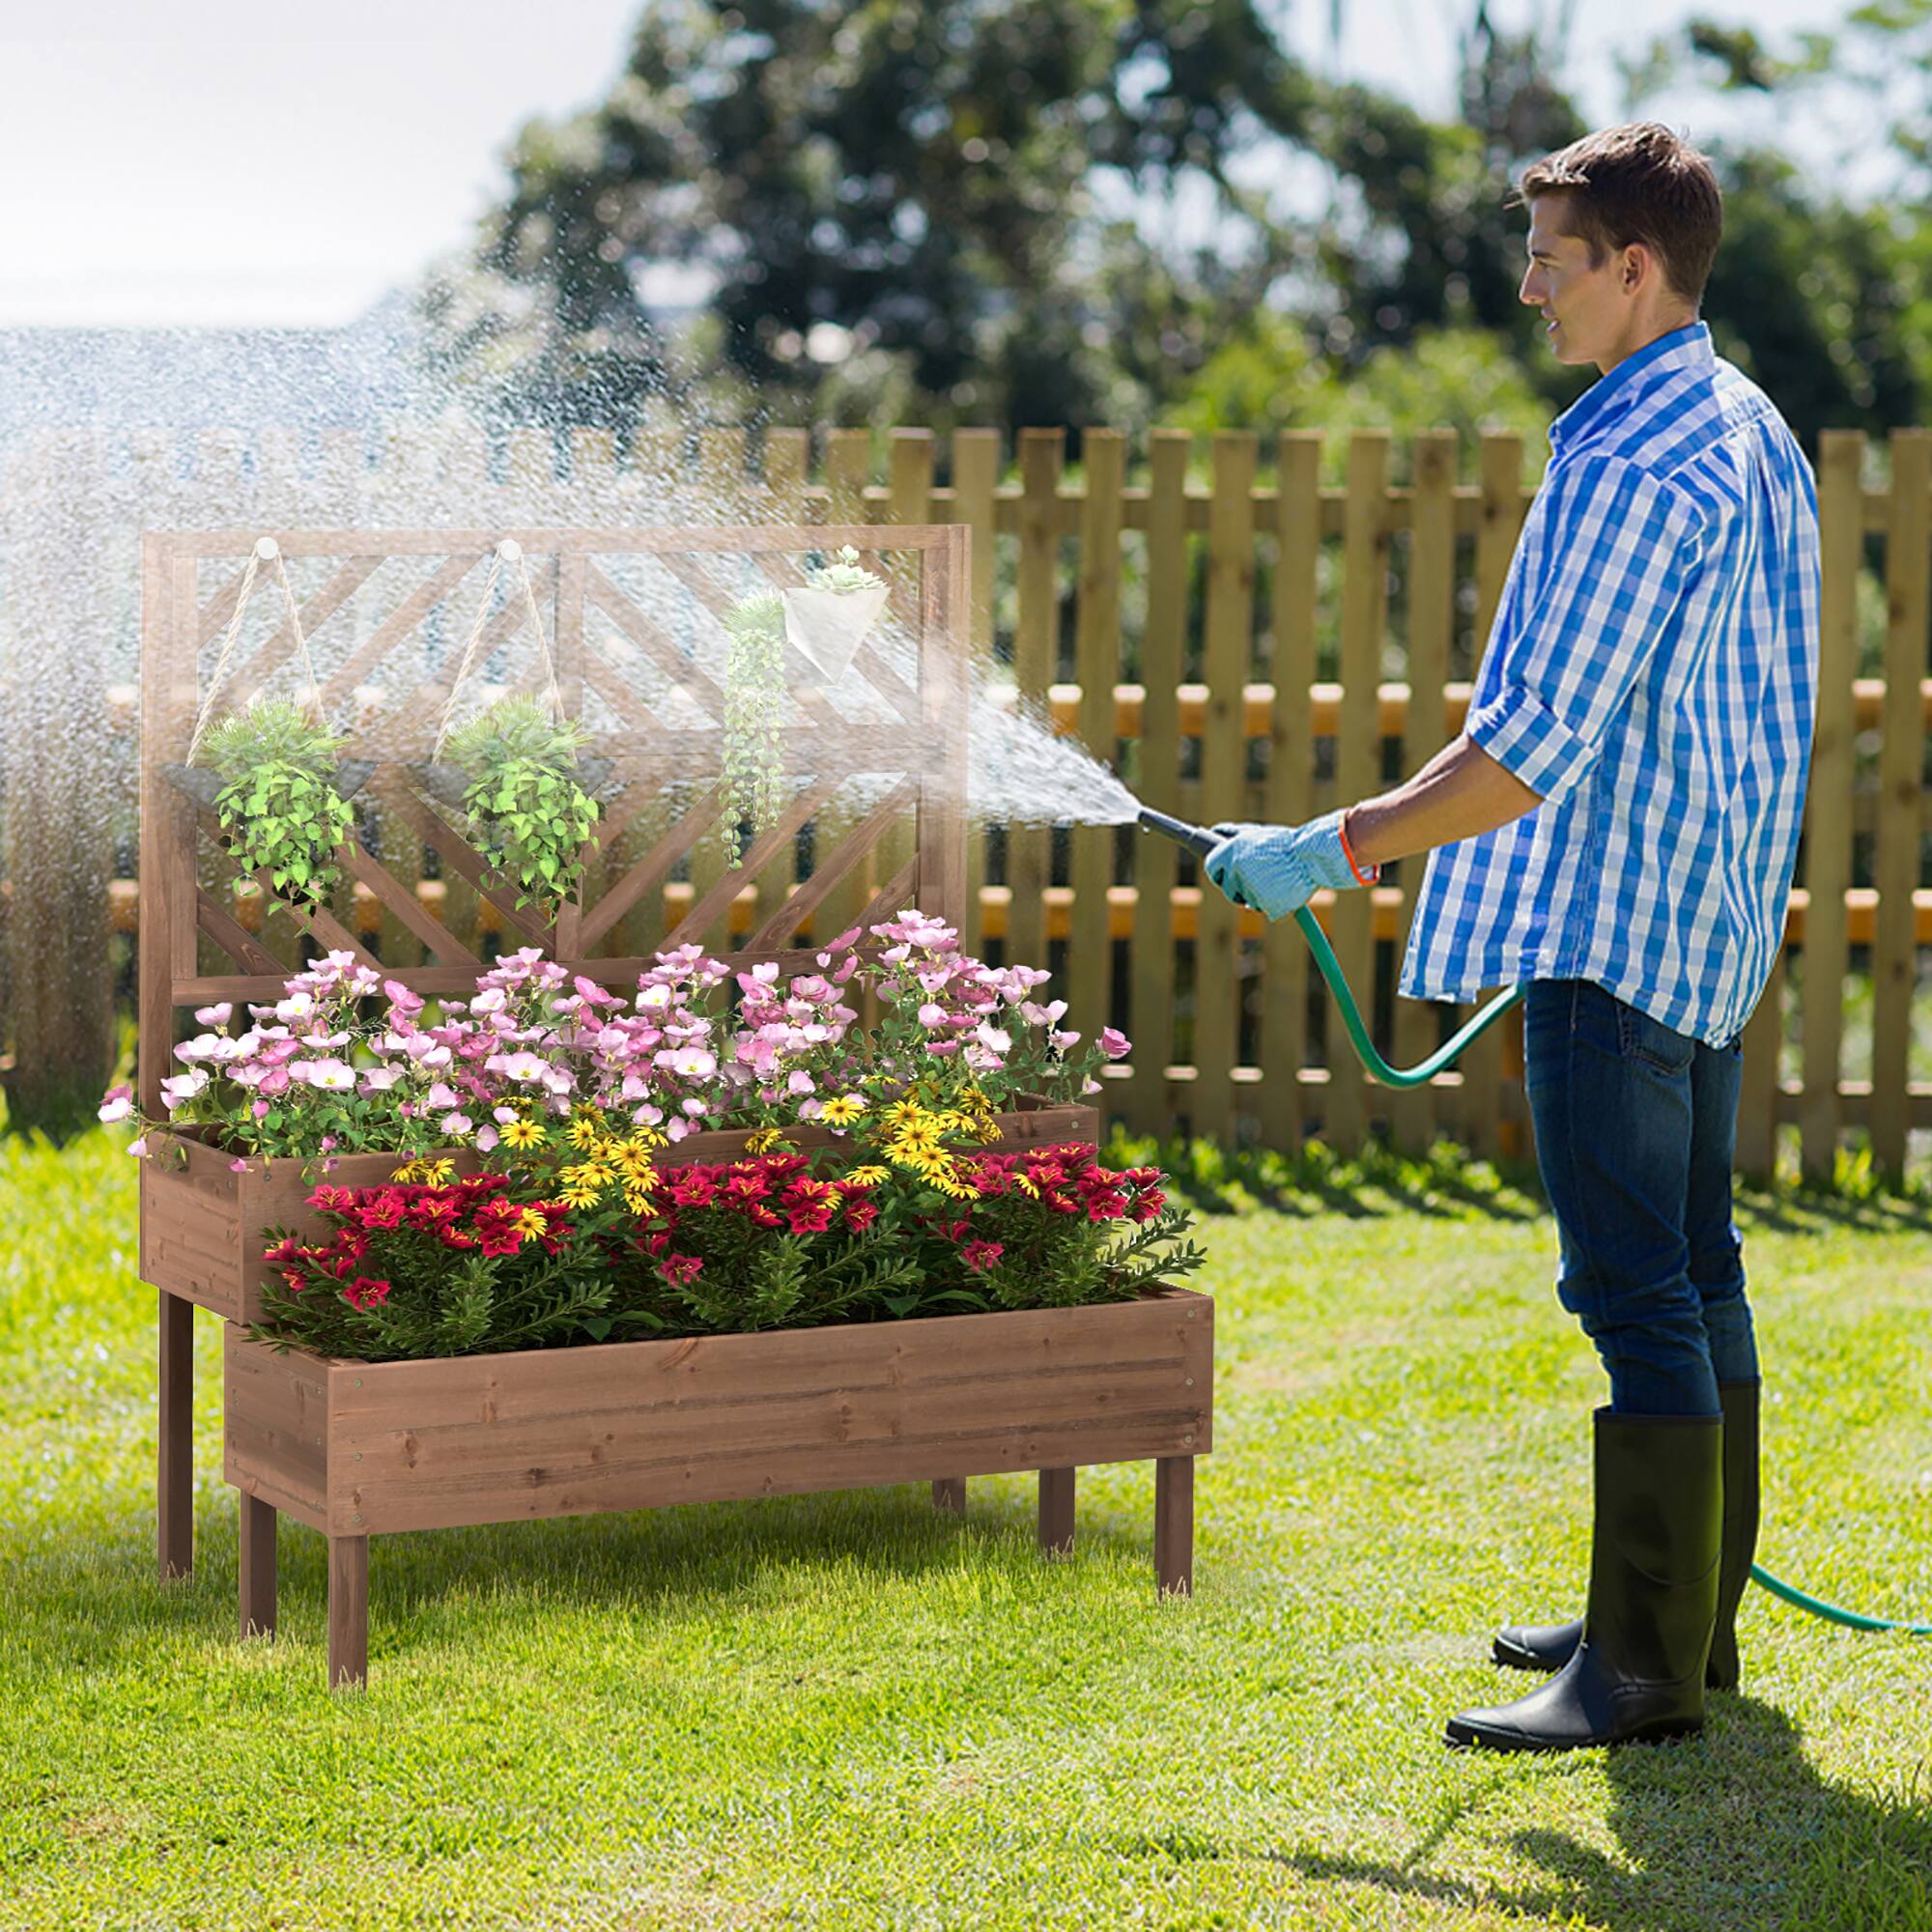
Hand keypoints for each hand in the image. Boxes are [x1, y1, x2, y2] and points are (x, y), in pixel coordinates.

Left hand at [1205, 808, 1365, 919]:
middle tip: (1259, 878)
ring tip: (1277, 879)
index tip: (1227, 875)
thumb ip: (1233, 834)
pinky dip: (1274, 904)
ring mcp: (1250, 890)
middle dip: (1239, 888)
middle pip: (1228, 889)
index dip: (1220, 873)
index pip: (1211, 868)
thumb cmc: (1286, 843)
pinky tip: (1285, 889)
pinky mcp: (1266, 905)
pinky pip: (1264, 909)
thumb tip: (1213, 831)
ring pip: (1247, 901)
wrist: (1313, 855)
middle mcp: (1236, 871)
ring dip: (1258, 895)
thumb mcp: (1257, 833)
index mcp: (1230, 852)